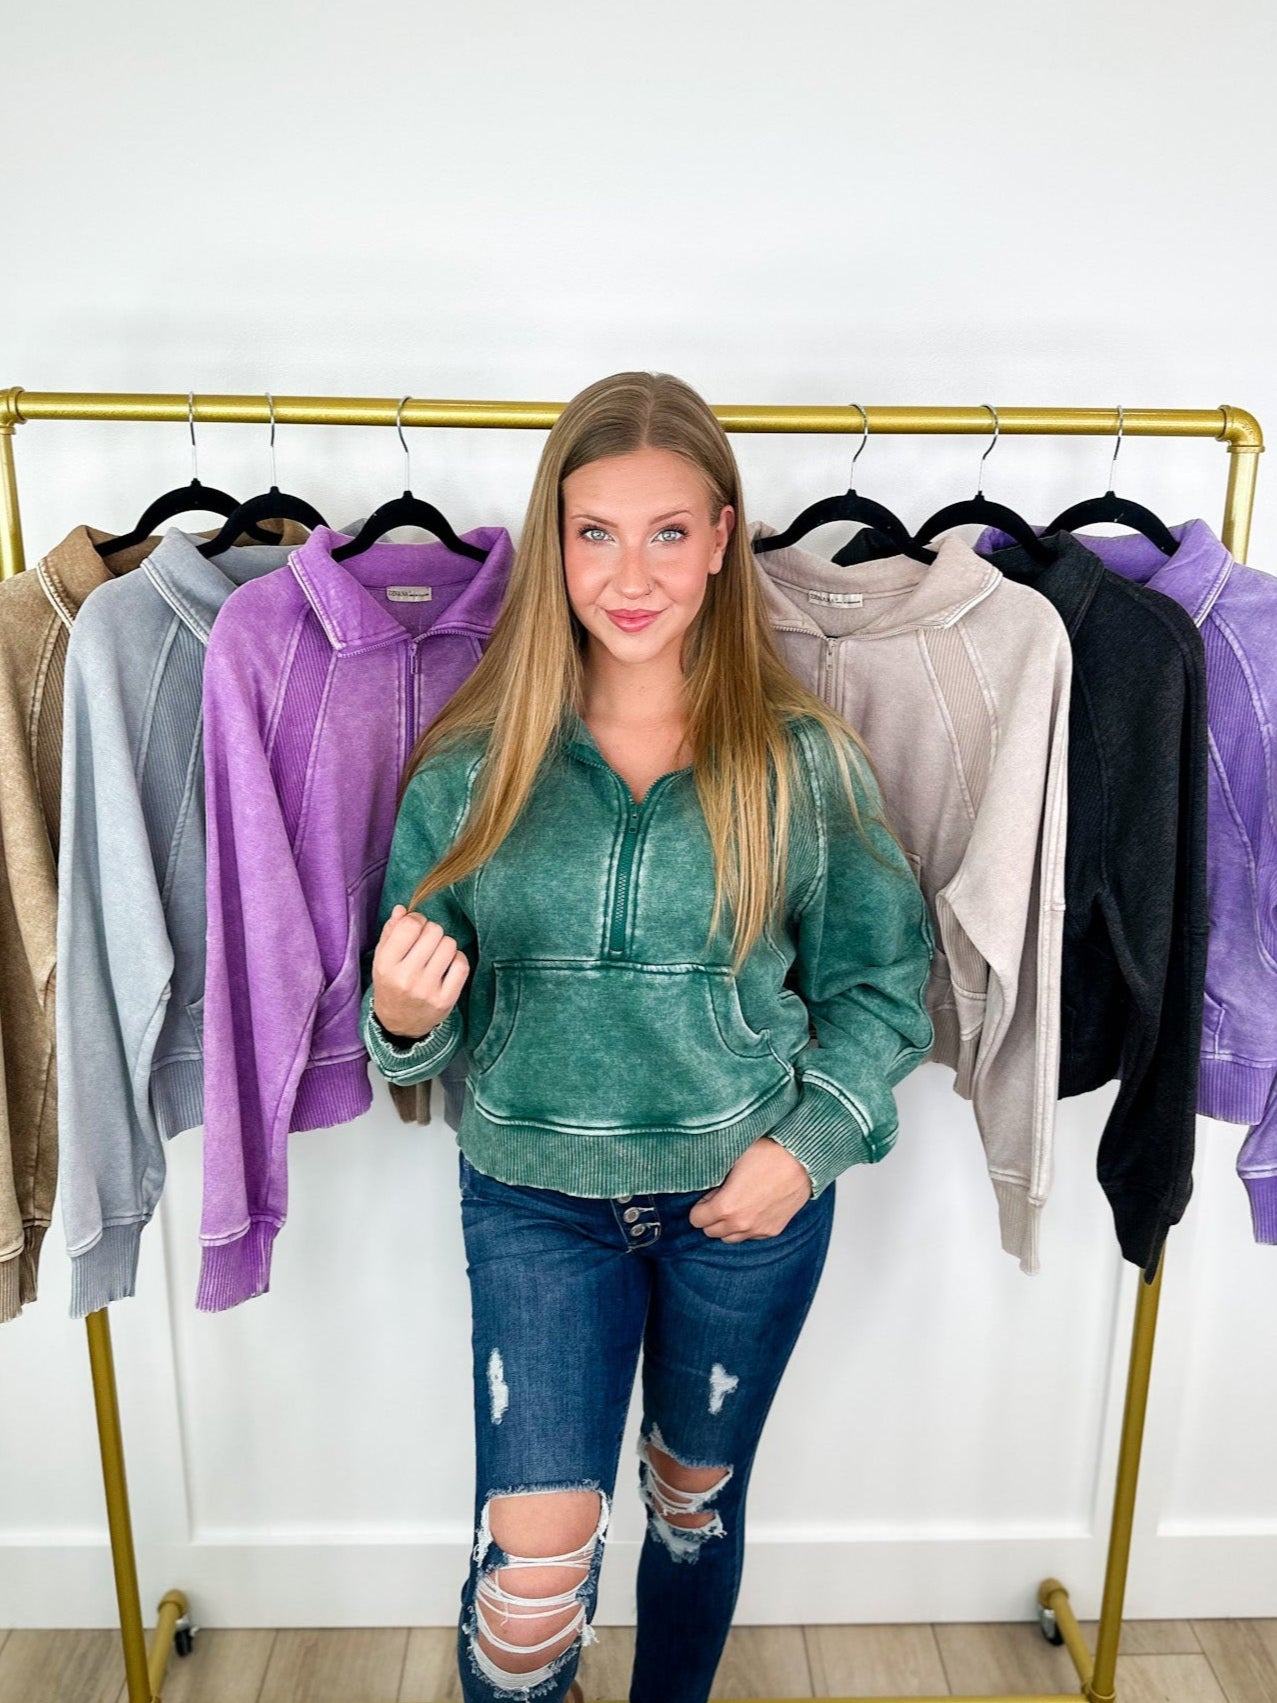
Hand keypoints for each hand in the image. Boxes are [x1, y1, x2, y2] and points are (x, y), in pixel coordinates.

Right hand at [371, 904, 469, 1040]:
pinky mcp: (446, 1000)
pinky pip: (462, 964)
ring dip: (444, 945)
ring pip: (449, 945)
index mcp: (387, 965)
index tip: (416, 926)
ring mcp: (427, 990)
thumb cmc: (391, 984)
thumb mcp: (382, 959)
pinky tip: (448, 964)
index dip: (417, 919)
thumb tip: (403, 909)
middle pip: (433, 932)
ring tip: (436, 955)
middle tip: (426, 943)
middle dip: (432, 932)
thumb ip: (391, 931)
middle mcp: (407, 977)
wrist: (399, 1024)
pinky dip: (457, 959)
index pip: (410, 926)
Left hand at [689, 1136, 813, 1240]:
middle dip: (711, 1216)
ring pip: (730, 1238)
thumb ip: (713, 1176)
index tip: (710, 1194)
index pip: (696, 1220)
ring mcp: (758, 1230)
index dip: (700, 1204)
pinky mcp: (772, 1230)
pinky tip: (753, 1207)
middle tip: (722, 1197)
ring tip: (738, 1203)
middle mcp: (741, 1224)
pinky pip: (751, 1236)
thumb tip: (702, 1179)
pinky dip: (747, 1226)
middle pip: (711, 1231)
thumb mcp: (732, 1158)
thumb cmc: (768, 1154)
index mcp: (725, 1207)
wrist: (802, 1160)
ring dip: (728, 1225)